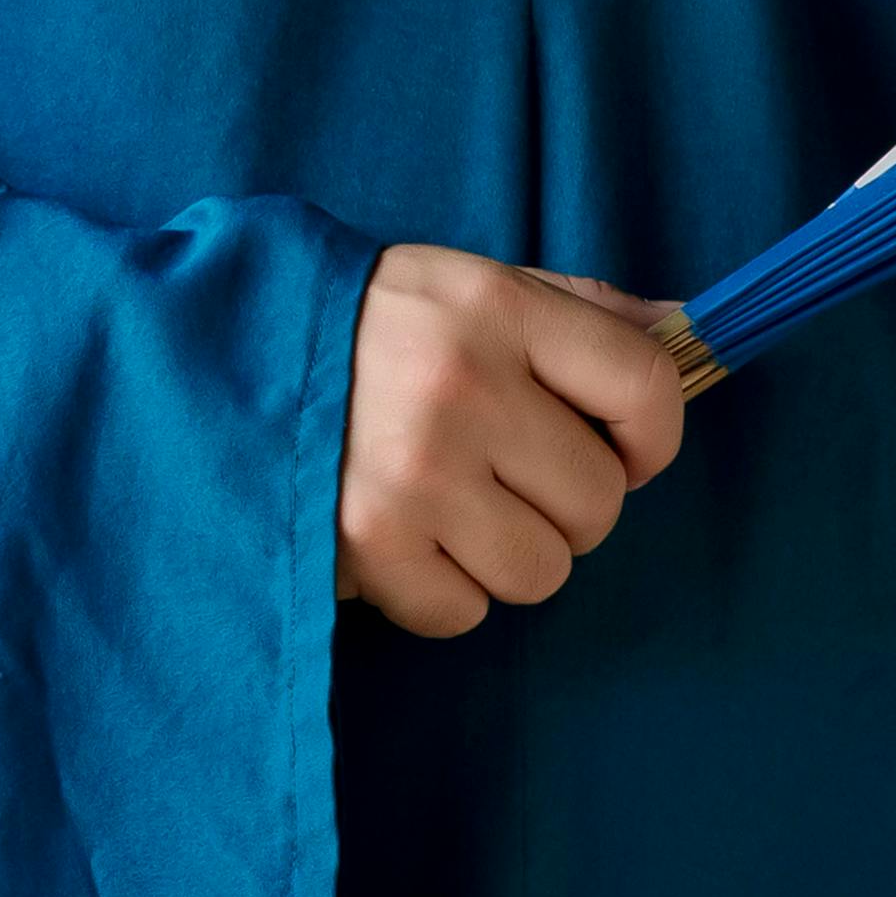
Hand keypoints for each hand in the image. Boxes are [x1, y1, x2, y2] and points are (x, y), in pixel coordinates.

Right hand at [332, 248, 693, 638]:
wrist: (200, 356)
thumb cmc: (356, 327)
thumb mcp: (462, 285)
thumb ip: (576, 310)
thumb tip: (695, 336)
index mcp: (492, 307)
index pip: (646, 388)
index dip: (653, 437)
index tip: (622, 449)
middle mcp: (460, 388)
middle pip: (601, 501)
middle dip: (565, 502)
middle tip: (501, 473)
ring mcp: (412, 473)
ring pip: (543, 570)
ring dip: (504, 552)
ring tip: (444, 506)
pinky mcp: (365, 545)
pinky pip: (465, 611)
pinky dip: (438, 590)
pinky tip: (397, 537)